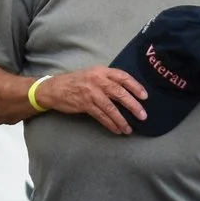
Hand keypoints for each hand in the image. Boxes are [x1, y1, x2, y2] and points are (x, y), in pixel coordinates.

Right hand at [34, 65, 150, 134]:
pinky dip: (110, 124)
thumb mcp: (93, 74)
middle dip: (133, 105)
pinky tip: (117, 129)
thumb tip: (128, 91)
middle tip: (143, 116)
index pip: (123, 77)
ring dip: (121, 120)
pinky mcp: (84, 105)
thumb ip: (108, 79)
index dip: (135, 86)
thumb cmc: (77, 82)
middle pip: (119, 93)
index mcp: (101, 71)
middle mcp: (97, 80)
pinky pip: (101, 116)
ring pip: (111, 108)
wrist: (54, 88)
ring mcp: (91, 93)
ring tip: (129, 129)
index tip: (145, 96)